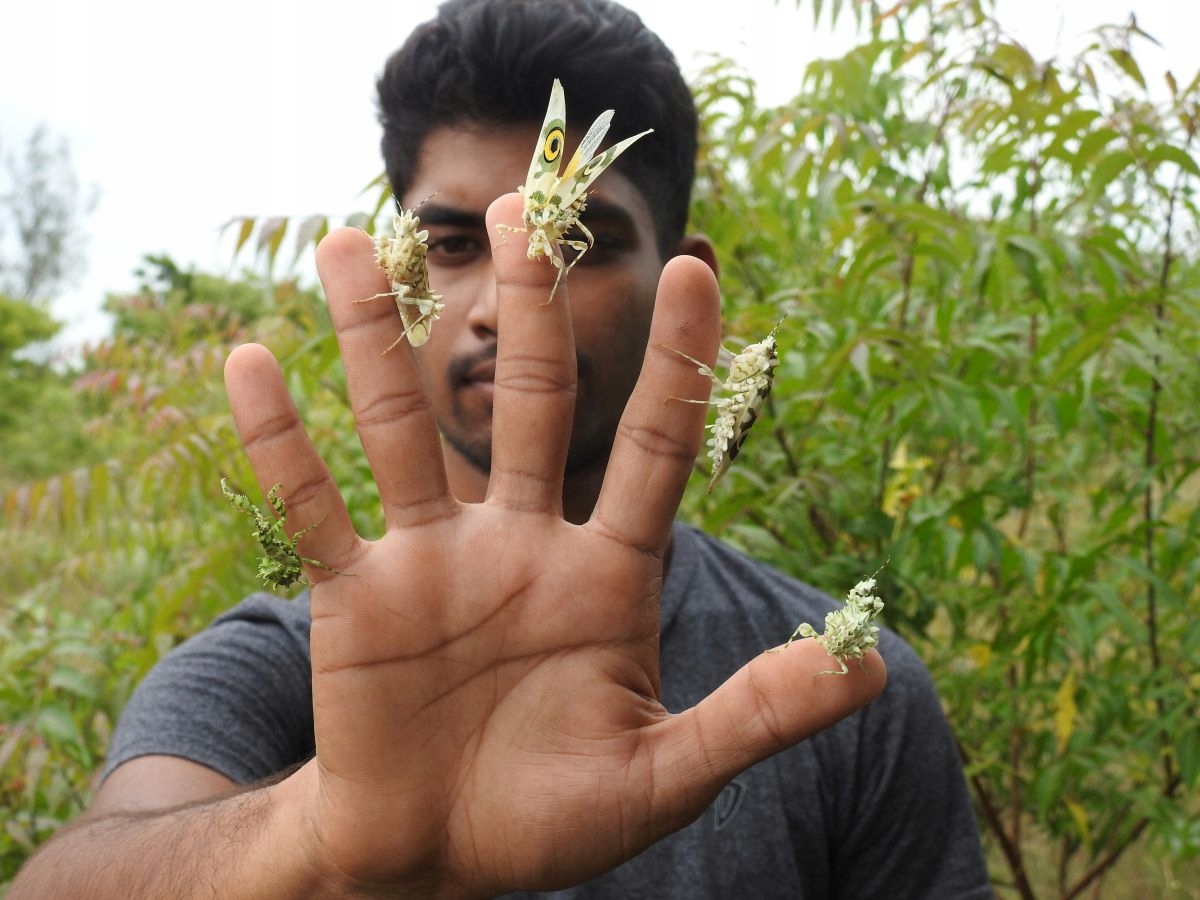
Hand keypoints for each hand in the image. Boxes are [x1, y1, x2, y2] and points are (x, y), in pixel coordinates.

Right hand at [223, 194, 885, 896]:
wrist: (438, 861)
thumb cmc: (556, 819)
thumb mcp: (667, 775)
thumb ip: (758, 717)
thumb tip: (872, 670)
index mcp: (607, 575)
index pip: (653, 446)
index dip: (676, 363)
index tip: (697, 269)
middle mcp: (518, 544)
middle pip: (527, 401)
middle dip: (528, 306)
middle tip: (524, 206)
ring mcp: (430, 564)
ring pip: (400, 432)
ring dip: (374, 339)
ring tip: (352, 241)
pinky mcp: (354, 599)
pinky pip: (310, 508)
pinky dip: (279, 443)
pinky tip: (250, 363)